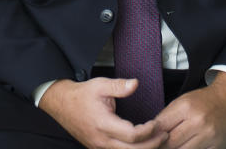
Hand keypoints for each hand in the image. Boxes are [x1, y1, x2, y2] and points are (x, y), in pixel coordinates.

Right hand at [39, 78, 168, 148]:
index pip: (132, 135)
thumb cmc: (81, 95)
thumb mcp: (100, 85)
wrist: (61, 104)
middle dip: (152, 144)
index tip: (155, 123)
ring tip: (156, 140)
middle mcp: (102, 140)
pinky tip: (142, 145)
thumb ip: (119, 86)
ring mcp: (99, 147)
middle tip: (164, 135)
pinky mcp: (99, 148)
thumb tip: (135, 84)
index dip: (148, 131)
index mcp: (103, 124)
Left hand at [154, 72, 225, 148]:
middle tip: (156, 145)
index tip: (147, 138)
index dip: (151, 135)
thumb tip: (150, 134)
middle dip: (161, 146)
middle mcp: (198, 121)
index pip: (160, 127)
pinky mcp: (218, 146)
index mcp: (186, 107)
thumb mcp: (182, 101)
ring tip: (172, 145)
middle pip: (170, 143)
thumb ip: (167, 117)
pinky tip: (186, 147)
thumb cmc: (203, 100)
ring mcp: (209, 135)